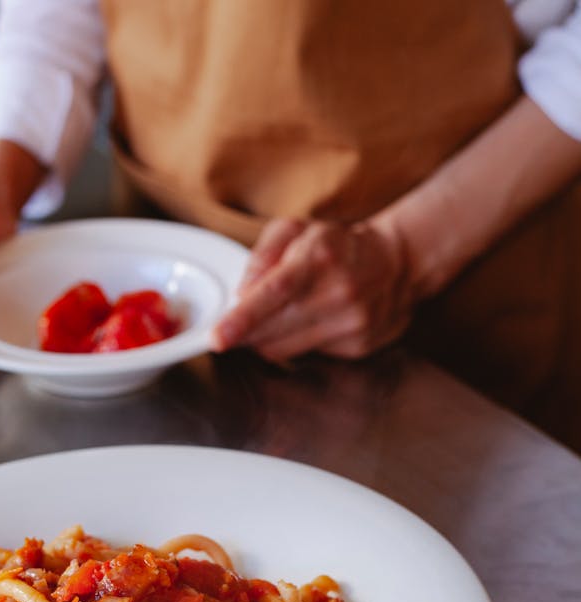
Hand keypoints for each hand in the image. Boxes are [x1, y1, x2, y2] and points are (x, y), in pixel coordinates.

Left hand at [212, 216, 412, 361]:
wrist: (397, 263)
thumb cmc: (337, 246)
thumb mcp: (296, 231)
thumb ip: (262, 256)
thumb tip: (241, 294)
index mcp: (319, 258)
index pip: (275, 293)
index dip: (242, 319)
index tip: (218, 338)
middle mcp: (339, 293)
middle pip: (273, 330)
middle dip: (245, 332)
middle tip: (234, 326)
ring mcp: (352, 323)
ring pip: (285, 350)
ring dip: (268, 340)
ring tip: (280, 317)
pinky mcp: (358, 346)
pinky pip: (308, 356)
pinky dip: (297, 343)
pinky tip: (311, 323)